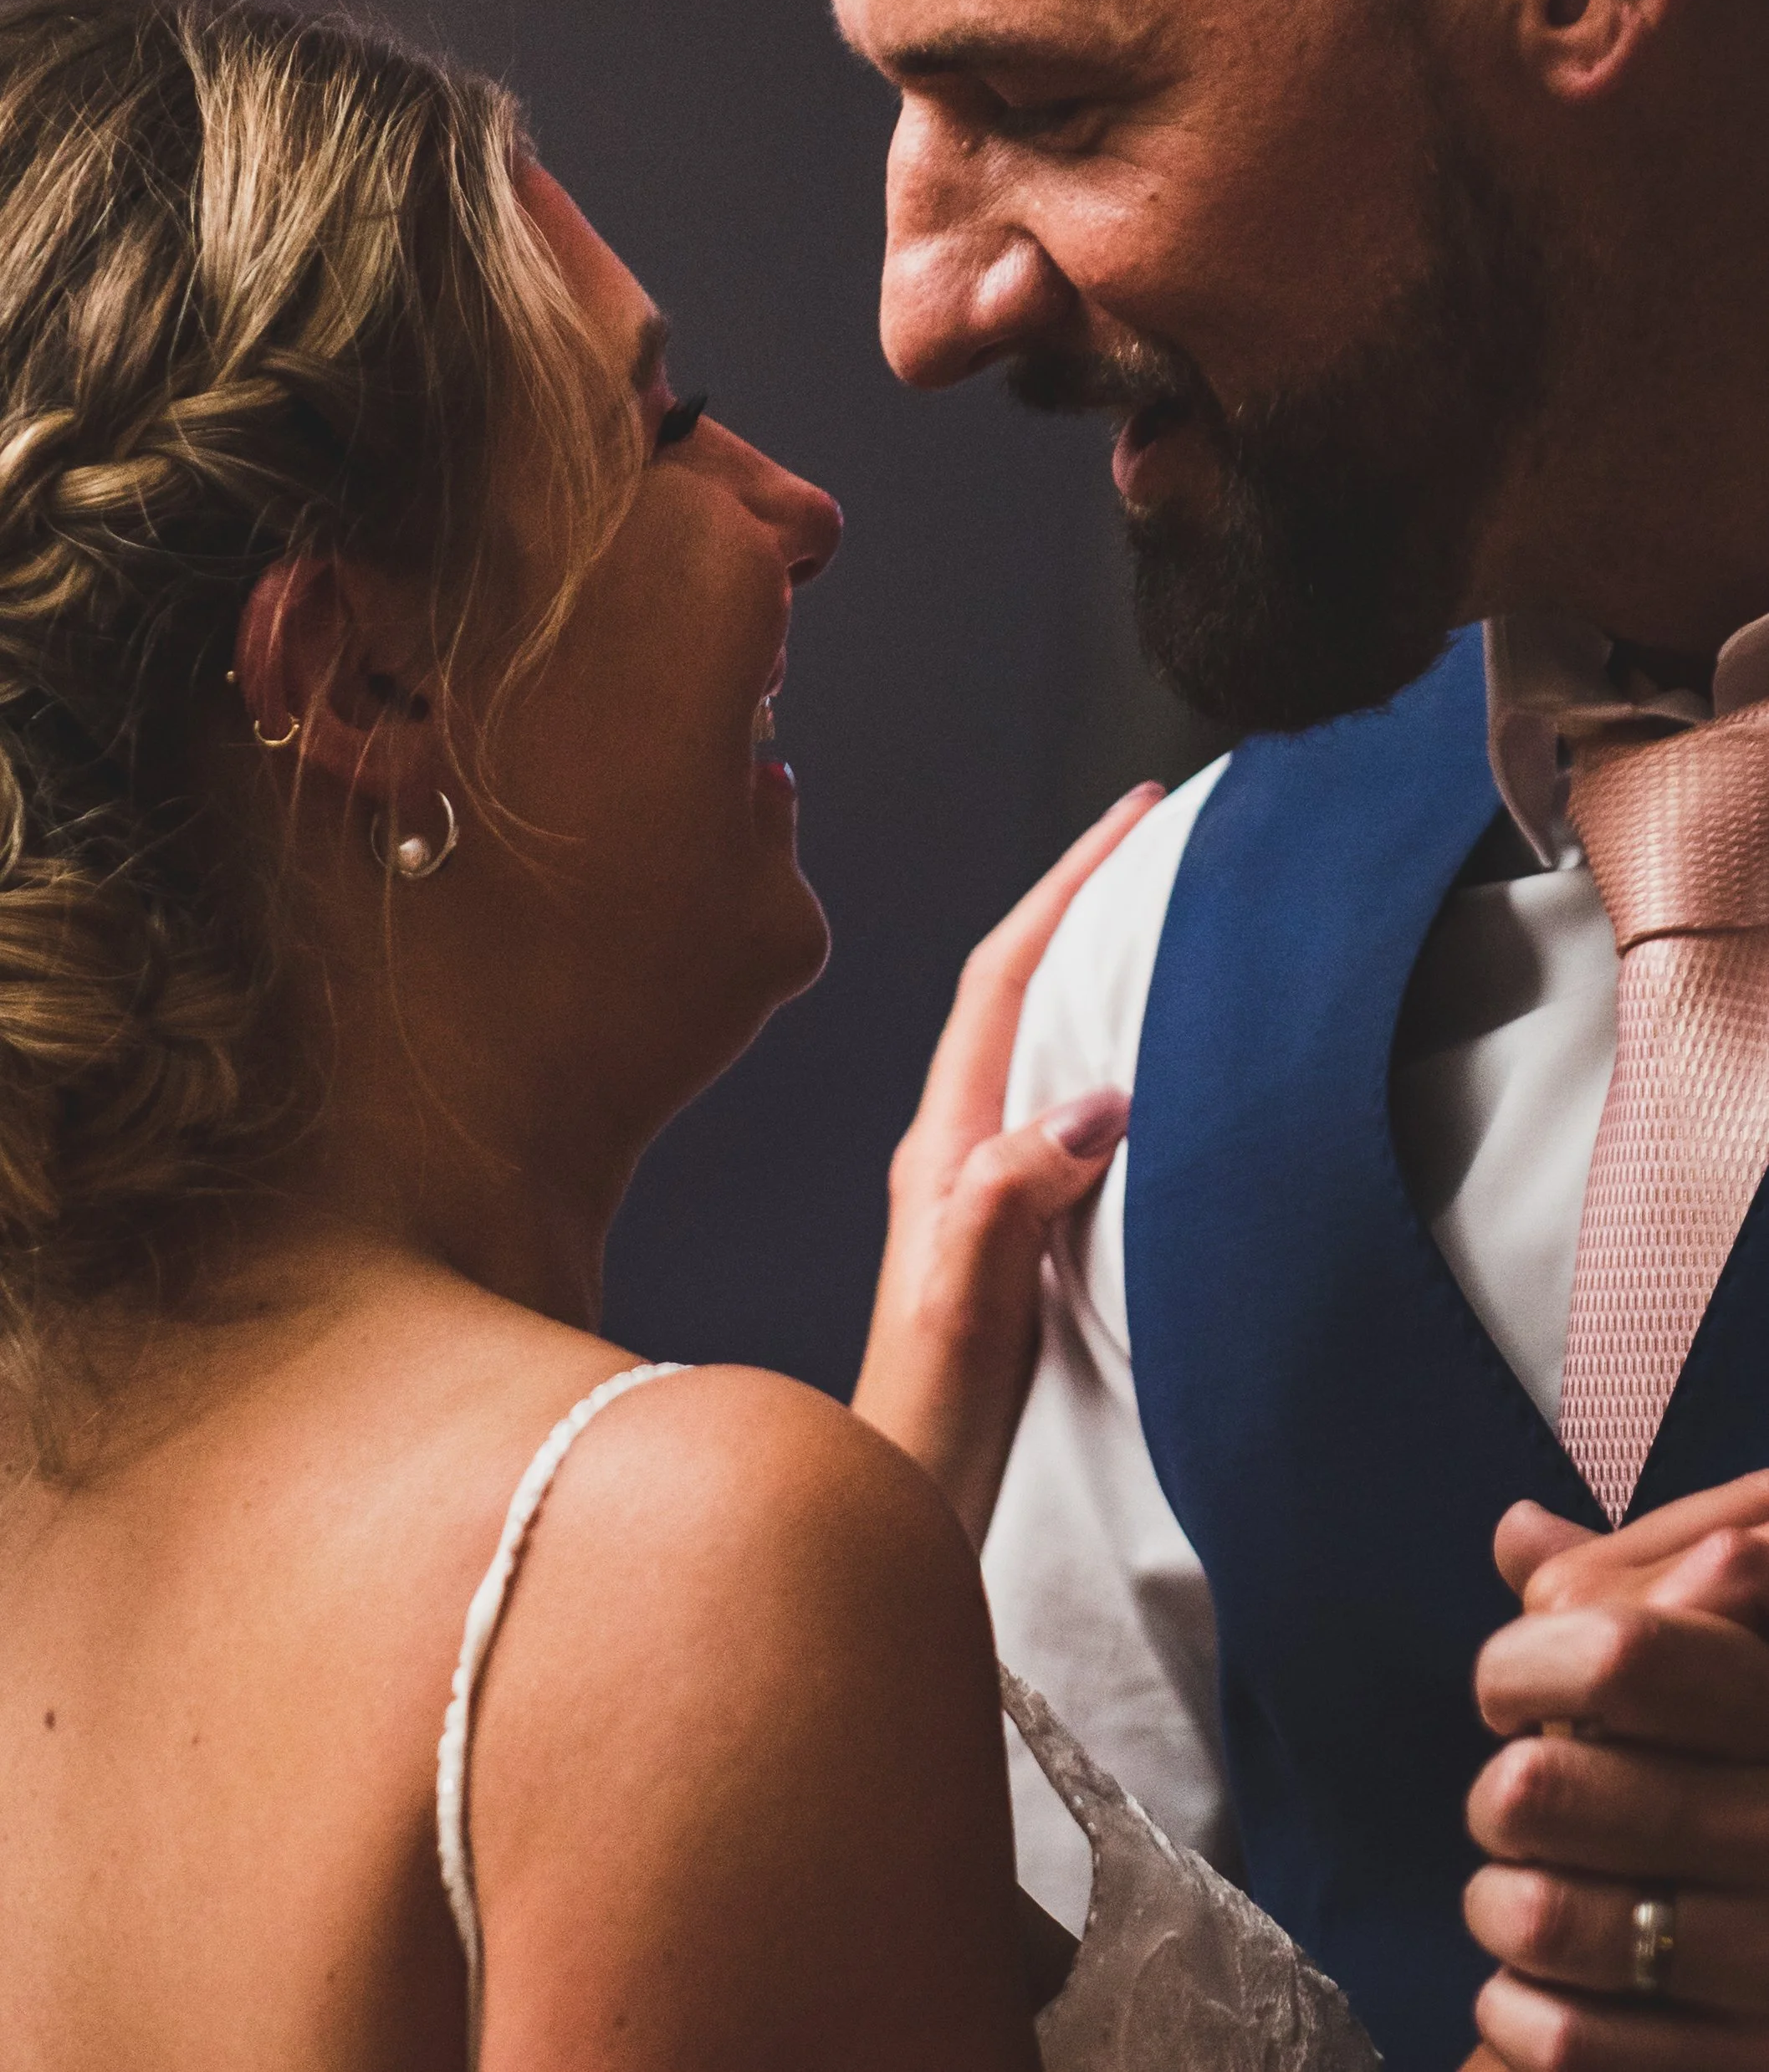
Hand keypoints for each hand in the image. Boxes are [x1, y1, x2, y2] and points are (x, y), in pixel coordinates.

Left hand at [851, 783, 1162, 1547]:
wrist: (909, 1501)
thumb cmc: (929, 1419)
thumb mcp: (964, 1304)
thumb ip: (1008, 1197)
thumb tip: (1092, 1101)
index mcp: (940, 1146)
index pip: (1004, 979)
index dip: (1065, 887)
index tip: (1131, 817)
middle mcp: (957, 1148)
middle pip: (1024, 988)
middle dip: (1086, 901)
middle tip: (1165, 839)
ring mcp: (984, 1185)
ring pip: (1045, 1042)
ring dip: (1099, 969)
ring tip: (1172, 913)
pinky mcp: (1018, 1229)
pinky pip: (1068, 1106)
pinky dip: (1113, 1051)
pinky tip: (1159, 1056)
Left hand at [1465, 1474, 1768, 2066]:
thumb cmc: (1733, 1776)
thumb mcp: (1718, 1672)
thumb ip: (1631, 1596)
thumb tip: (1518, 1530)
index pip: (1620, 1654)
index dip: (1525, 1662)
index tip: (1511, 1684)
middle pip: (1543, 1787)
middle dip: (1503, 1794)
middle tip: (1518, 1801)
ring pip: (1542, 1918)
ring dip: (1497, 1906)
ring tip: (1516, 1897)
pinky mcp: (1745, 2062)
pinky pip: (1566, 2040)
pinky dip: (1514, 2014)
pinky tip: (1530, 1990)